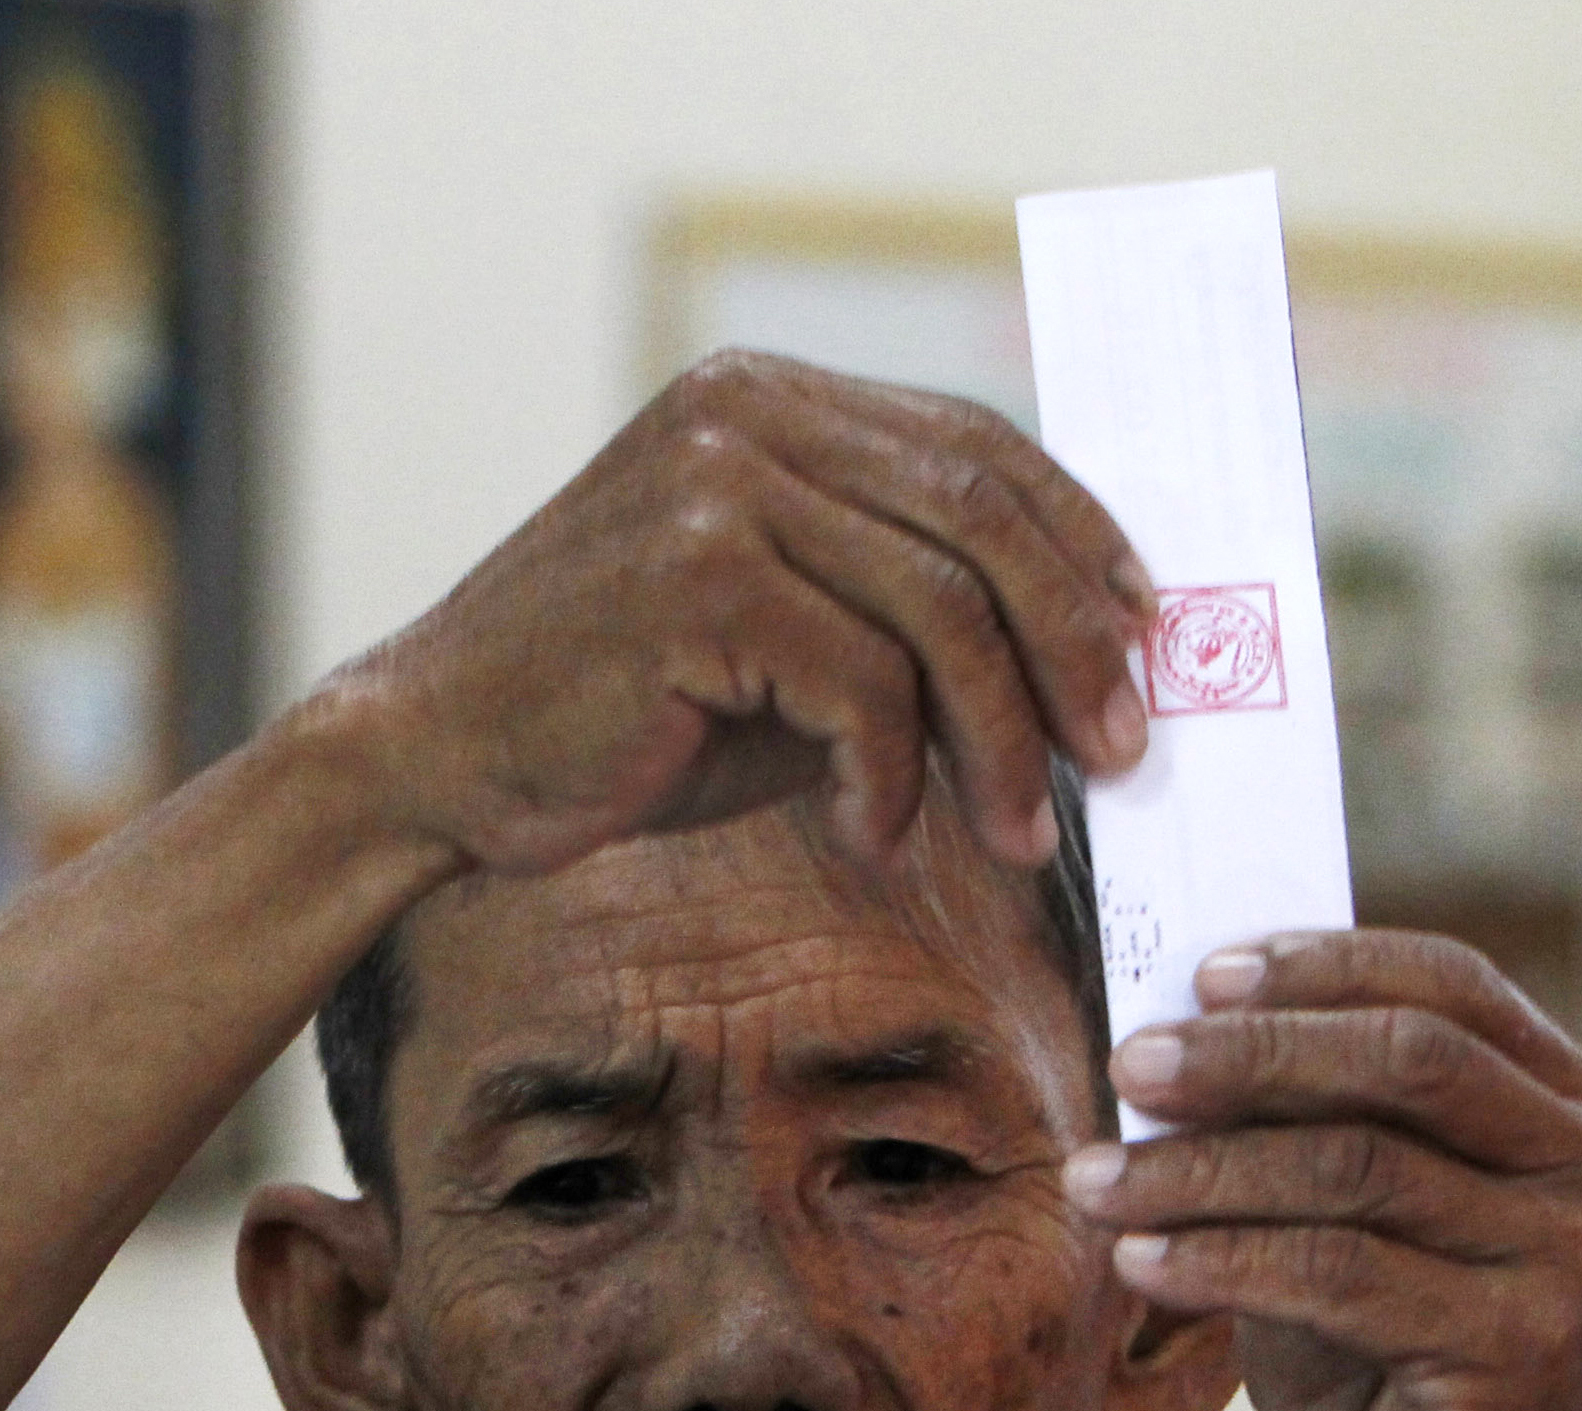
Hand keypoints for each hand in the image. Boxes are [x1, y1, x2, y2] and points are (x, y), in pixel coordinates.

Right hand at [319, 351, 1157, 884]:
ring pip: (939, 609)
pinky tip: (874, 835)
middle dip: (1073, 644)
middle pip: (981, 518)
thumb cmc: (621, 716)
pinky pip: (860, 684)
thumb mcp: (779, 639)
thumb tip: (1082, 656)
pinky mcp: (693, 583)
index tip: (1143, 638)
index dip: (1079, 542)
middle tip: (1124, 748)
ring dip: (999, 741)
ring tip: (1016, 832)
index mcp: (768, 403)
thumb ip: (896, 609)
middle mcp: (744, 418)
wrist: (438, 759)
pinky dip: (889, 778)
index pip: (977, 450)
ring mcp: (714, 490)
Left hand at [1064, 931, 1581, 1410]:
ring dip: (1202, 1169)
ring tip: (1093, 1181)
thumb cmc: (1393, 1396)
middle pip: (1409, 1060)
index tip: (1200, 974)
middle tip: (1129, 1062)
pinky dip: (1221, 1260)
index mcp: (1581, 1118)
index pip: (1454, 989)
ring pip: (1357, 1170)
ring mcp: (1579, 1264)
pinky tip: (1139, 1262)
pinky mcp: (1524, 1352)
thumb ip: (1306, 1139)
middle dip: (1251, 1053)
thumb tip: (1174, 1036)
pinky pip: (1340, 1276)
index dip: (1323, 966)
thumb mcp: (1350, 1237)